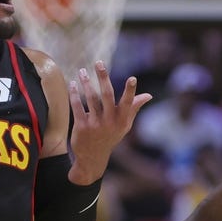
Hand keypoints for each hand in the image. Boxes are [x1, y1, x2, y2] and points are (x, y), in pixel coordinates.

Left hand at [68, 61, 152, 182]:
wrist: (92, 158)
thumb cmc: (110, 137)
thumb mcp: (124, 125)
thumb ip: (133, 108)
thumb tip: (148, 96)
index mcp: (122, 120)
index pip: (127, 103)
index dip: (130, 91)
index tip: (132, 78)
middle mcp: (110, 122)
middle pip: (107, 95)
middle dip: (103, 78)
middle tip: (99, 63)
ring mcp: (95, 125)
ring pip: (91, 99)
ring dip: (86, 83)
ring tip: (82, 71)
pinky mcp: (81, 127)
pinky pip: (78, 106)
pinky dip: (74, 94)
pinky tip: (72, 84)